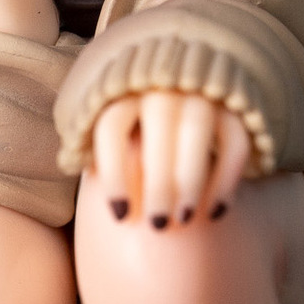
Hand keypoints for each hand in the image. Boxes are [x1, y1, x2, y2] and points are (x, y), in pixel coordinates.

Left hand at [90, 89, 255, 227]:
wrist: (180, 77)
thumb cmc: (130, 118)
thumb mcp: (103, 116)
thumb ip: (89, 135)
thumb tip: (68, 161)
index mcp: (121, 87)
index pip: (112, 126)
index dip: (114, 173)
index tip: (120, 217)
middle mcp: (161, 82)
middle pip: (158, 124)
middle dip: (159, 180)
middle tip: (158, 226)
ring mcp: (199, 89)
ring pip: (197, 127)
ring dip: (192, 176)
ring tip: (186, 219)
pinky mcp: (233, 104)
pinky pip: (235, 138)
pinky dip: (228, 176)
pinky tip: (216, 213)